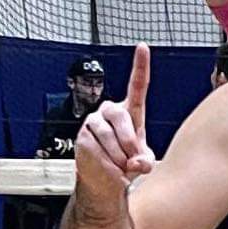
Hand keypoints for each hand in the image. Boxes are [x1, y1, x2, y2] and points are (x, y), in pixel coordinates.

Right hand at [74, 45, 157, 203]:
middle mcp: (109, 112)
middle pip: (121, 117)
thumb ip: (145, 160)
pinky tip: (110, 169)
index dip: (140, 66)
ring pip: (109, 137)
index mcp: (130, 112)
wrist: (105, 181)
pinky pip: (97, 150)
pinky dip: (108, 166)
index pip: (137, 86)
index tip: (143, 47)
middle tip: (133, 159)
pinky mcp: (82, 137)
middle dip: (129, 141)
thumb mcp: (143, 161)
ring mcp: (93, 122)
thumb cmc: (127, 164)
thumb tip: (138, 163)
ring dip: (119, 157)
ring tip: (121, 167)